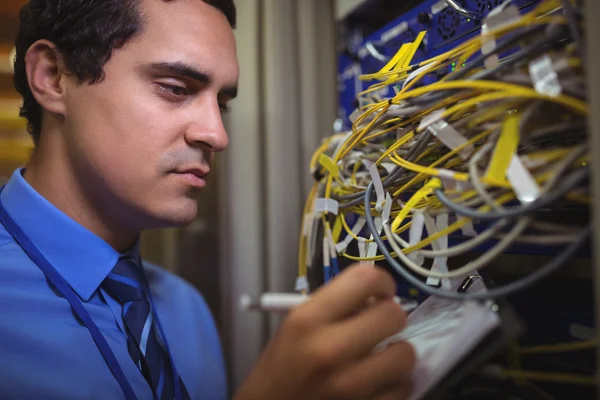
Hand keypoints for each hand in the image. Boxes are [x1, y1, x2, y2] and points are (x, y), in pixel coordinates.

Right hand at [233, 264, 415, 399]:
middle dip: (391, 317)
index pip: (365, 280)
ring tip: (382, 356)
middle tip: (381, 324)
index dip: (381, 282)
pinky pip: (403, 389)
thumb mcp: (296, 323)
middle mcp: (330, 349)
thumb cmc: (283, 364)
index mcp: (308, 319)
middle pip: (393, 316)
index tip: (381, 292)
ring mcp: (349, 386)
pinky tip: (379, 381)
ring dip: (397, 354)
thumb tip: (377, 300)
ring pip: (406, 356)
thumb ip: (335, 306)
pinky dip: (395, 384)